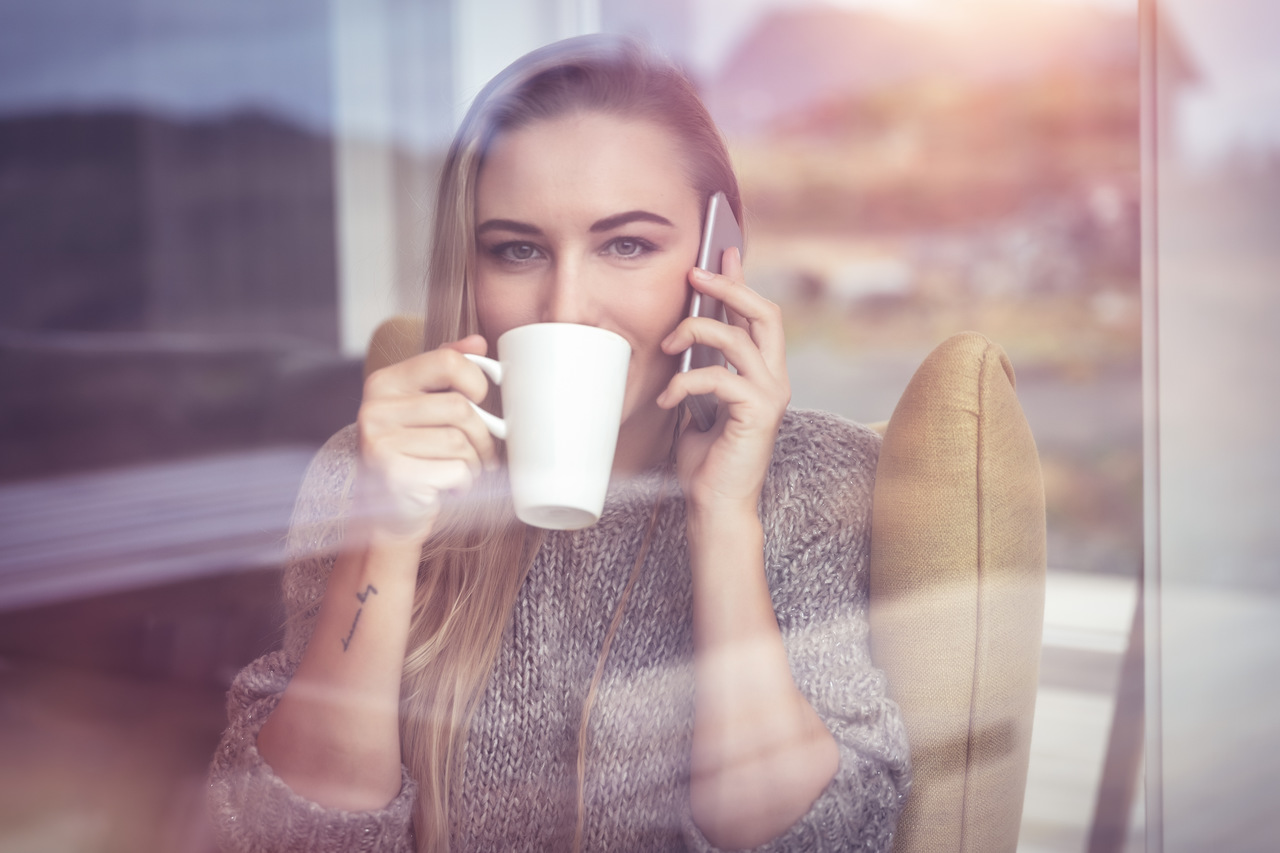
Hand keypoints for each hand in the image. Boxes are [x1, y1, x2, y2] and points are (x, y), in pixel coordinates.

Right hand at [354, 334, 498, 543]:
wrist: (390, 515)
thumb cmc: (415, 457)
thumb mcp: (425, 408)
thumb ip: (446, 372)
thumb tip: (478, 342)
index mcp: (384, 383)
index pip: (447, 361)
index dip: (476, 381)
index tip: (479, 399)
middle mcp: (375, 408)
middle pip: (460, 407)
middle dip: (481, 435)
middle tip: (480, 453)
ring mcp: (380, 442)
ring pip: (460, 441)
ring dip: (473, 463)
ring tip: (461, 472)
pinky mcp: (394, 475)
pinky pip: (456, 470)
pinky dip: (464, 483)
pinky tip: (449, 488)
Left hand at [657, 248, 789, 515]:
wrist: (715, 507)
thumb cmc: (705, 461)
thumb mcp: (698, 405)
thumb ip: (700, 373)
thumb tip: (679, 340)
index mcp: (762, 374)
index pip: (756, 316)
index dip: (739, 282)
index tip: (721, 252)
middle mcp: (774, 379)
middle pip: (763, 313)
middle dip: (728, 287)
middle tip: (695, 273)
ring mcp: (770, 395)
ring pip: (739, 337)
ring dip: (696, 331)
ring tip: (668, 345)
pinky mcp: (758, 413)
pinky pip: (720, 377)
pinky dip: (686, 382)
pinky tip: (667, 399)